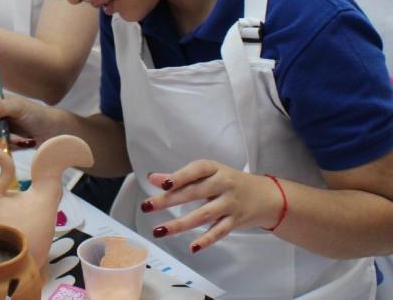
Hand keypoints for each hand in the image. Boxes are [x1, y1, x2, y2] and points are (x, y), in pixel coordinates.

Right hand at [0, 94, 62, 148]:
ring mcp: (3, 129)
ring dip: (10, 142)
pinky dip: (15, 146)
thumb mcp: (18, 107)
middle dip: (0, 136)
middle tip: (14, 140)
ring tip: (25, 140)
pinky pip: (4, 147)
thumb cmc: (38, 114)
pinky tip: (26, 142)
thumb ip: (0, 108)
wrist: (55, 130)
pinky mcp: (8, 141)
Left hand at [140, 160, 284, 251]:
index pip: (196, 170)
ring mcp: (231, 204)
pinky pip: (220, 231)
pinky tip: (192, 247)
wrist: (268, 197)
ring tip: (159, 230)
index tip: (161, 183)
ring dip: (180, 224)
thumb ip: (181, 177)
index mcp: (215, 169)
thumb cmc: (230, 182)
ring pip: (203, 215)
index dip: (179, 176)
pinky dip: (207, 240)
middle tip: (147, 206)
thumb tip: (153, 178)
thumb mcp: (209, 173)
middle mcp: (224, 185)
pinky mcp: (236, 221)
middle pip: (194, 193)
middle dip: (169, 200)